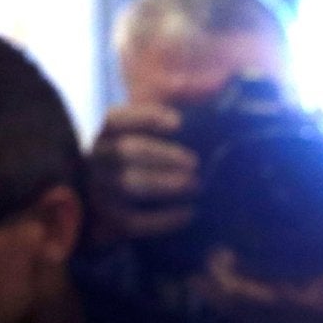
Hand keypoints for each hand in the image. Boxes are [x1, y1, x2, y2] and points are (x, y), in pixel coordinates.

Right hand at [88, 103, 198, 243]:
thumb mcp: (151, 140)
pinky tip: (189, 213)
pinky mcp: (109, 223)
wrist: (114, 213)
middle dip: (163, 155)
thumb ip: (173, 124)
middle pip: (125, 151)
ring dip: (166, 184)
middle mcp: (97, 160)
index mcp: (106, 135)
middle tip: (195, 162)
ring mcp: (100, 192)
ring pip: (128, 184)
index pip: (116, 119)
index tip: (178, 122)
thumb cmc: (145, 167)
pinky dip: (165, 218)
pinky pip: (135, 222)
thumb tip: (225, 98)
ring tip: (197, 185)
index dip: (145, 117)